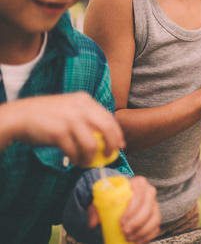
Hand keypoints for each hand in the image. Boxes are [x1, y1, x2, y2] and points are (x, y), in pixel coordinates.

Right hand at [6, 92, 123, 165]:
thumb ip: (86, 117)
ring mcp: (70, 119)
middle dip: (111, 145)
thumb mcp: (70, 108)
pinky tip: (74, 160)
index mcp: (85, 100)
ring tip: (86, 161)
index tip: (120, 144)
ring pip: (92, 143)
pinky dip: (77, 158)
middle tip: (109, 155)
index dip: (117, 133)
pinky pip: (75, 151)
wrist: (20, 116)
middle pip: (107, 128)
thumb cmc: (46, 114)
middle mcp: (81, 107)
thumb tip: (105, 137)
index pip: (109, 117)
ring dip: (91, 157)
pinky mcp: (59, 132)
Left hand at [88, 176, 160, 243]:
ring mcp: (154, 205)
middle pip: (148, 207)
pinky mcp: (156, 216)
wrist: (120, 201)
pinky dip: (147, 236)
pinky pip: (156, 227)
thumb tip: (93, 223)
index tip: (121, 222)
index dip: (132, 209)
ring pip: (154, 218)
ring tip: (129, 237)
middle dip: (137, 222)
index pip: (139, 194)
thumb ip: (95, 210)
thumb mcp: (101, 202)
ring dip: (142, 231)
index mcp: (138, 183)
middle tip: (124, 231)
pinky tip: (137, 241)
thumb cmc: (111, 200)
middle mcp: (149, 192)